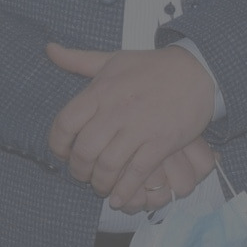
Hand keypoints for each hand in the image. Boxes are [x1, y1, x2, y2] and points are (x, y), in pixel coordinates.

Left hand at [45, 43, 214, 209]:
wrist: (197, 70)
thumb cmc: (152, 66)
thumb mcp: (113, 59)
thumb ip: (78, 59)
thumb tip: (49, 49)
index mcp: (101, 90)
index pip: (65, 123)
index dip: (58, 145)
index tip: (63, 153)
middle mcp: (116, 110)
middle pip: (84, 151)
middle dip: (78, 170)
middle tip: (82, 174)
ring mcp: (139, 128)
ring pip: (107, 167)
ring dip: (100, 183)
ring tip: (101, 186)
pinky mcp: (160, 143)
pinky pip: (135, 175)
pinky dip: (124, 191)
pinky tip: (119, 197)